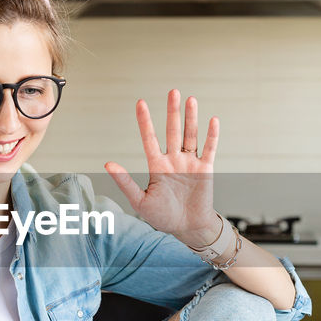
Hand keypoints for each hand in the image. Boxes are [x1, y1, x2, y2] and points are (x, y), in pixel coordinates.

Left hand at [104, 89, 221, 245]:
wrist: (187, 229)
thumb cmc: (163, 217)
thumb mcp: (139, 200)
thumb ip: (124, 181)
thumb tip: (108, 164)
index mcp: (157, 166)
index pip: (150, 139)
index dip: (145, 121)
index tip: (141, 103)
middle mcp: (173, 160)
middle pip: (172, 131)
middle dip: (172, 112)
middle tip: (173, 91)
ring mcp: (190, 163)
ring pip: (190, 135)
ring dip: (191, 118)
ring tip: (190, 100)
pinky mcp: (205, 169)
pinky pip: (209, 149)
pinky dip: (211, 135)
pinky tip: (212, 120)